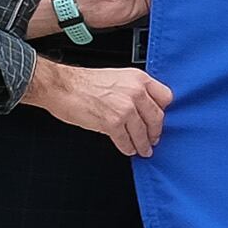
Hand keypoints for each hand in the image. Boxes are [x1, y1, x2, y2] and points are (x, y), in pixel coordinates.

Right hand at [25, 60, 172, 156]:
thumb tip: (143, 107)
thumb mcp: (118, 78)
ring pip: (142, 132)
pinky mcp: (113, 123)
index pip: (165, 97)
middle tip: (154, 139)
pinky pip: (126, 140)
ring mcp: (125, 108)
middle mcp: (135, 92)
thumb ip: (133, 90)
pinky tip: (128, 149)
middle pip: (157, 117)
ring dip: (143, 144)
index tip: (159, 119)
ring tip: (143, 149)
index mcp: (138, 79)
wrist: (62, 86)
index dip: (162, 111)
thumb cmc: (84, 82)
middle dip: (155, 132)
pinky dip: (128, 148)